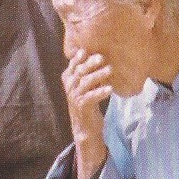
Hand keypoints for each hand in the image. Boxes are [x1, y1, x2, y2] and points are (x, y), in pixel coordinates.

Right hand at [62, 49, 111, 178]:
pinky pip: (91, 97)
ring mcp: (75, 98)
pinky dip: (100, 92)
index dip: (78, 58)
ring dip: (98, 75)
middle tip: (102, 57)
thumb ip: (87, 73)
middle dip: (90, 63)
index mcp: (68, 81)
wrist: (85, 128)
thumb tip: (97, 55)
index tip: (86, 50)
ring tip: (110, 70)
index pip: (72, 66)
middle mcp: (70, 88)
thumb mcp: (85, 87)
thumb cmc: (87, 104)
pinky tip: (110, 89)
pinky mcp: (82, 107)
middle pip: (79, 72)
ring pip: (85, 83)